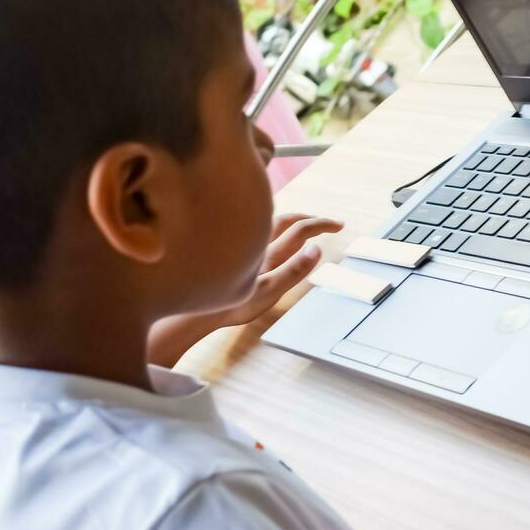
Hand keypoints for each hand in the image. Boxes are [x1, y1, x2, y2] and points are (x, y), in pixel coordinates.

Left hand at [148, 213, 342, 366]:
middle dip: (310, 218)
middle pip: (287, 219)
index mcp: (268, 253)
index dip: (322, 224)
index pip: (301, 229)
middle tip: (328, 223)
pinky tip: (267, 232)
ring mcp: (242, 244)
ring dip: (290, 219)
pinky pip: (254, 228)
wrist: (190, 310)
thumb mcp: (268, 293)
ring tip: (302, 224)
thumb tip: (317, 249)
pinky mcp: (229, 248)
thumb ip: (293, 271)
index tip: (340, 226)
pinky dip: (270, 225)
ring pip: (269, 220)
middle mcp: (256, 243)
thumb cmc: (228, 306)